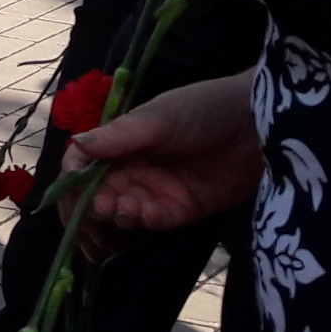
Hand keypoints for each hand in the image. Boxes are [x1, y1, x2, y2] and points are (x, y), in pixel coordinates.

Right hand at [64, 72, 263, 239]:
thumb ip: (117, 136)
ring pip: (121, 212)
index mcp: (121, 142)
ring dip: (116, 216)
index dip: (74, 179)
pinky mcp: (180, 210)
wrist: (256, 127)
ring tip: (125, 210)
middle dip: (92, 206)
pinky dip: (145, 221)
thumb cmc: (203, 110)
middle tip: (101, 208)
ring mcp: (155, 190)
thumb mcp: (158, 119)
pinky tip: (147, 214)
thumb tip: (74, 145)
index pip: (83, 164)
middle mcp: (133, 167)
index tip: (76, 189)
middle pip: (97, 194)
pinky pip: (153, 222)